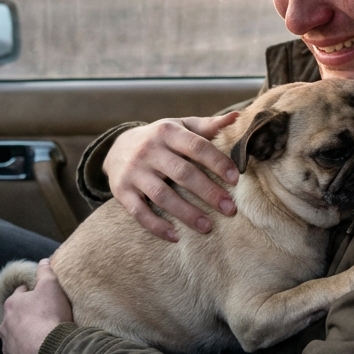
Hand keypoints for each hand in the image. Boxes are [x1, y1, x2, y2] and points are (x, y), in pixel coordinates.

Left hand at [0, 259, 72, 353]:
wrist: (49, 353)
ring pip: (16, 334)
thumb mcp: (51, 286)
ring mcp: (7, 343)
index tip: (44, 294)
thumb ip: (46, 271)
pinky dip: (27, 349)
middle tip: (45, 316)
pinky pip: (20, 351)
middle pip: (16, 314)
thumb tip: (43, 261)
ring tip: (43, 335)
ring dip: (26, 333)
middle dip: (27, 314)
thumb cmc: (49, 316)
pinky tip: (40, 350)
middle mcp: (5, 322)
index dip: (33, 292)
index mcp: (12, 303)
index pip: (21, 292)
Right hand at [104, 113, 240, 241]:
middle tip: (230, 209)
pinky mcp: (122, 191)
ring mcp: (134, 172)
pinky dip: (156, 226)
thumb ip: (207, 125)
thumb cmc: (159, 139)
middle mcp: (149, 150)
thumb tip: (237, 117)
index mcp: (167, 132)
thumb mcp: (180, 126)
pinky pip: (139, 212)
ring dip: (186, 213)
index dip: (217, 162)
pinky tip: (175, 236)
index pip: (196, 146)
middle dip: (208, 192)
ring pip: (162, 195)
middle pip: (182, 173)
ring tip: (207, 227)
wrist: (116, 148)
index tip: (235, 180)